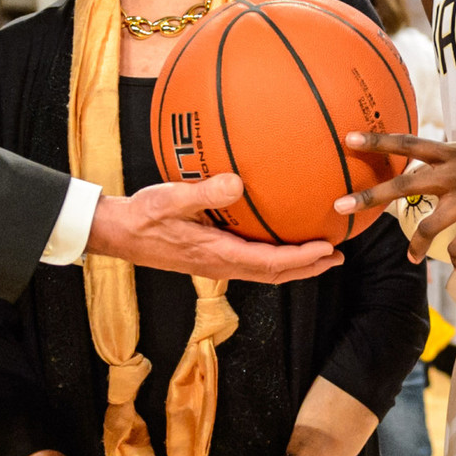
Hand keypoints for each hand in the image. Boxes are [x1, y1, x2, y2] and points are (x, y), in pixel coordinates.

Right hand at [86, 175, 340, 282]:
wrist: (118, 233)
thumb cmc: (142, 215)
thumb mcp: (170, 199)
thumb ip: (204, 192)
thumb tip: (237, 182)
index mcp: (218, 254)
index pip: (271, 263)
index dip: (303, 259)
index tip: (328, 250)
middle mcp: (221, 264)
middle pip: (276, 274)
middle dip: (309, 267)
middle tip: (337, 256)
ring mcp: (216, 263)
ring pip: (265, 271)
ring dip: (295, 265)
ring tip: (318, 253)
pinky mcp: (210, 256)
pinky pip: (252, 261)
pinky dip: (274, 255)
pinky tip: (278, 238)